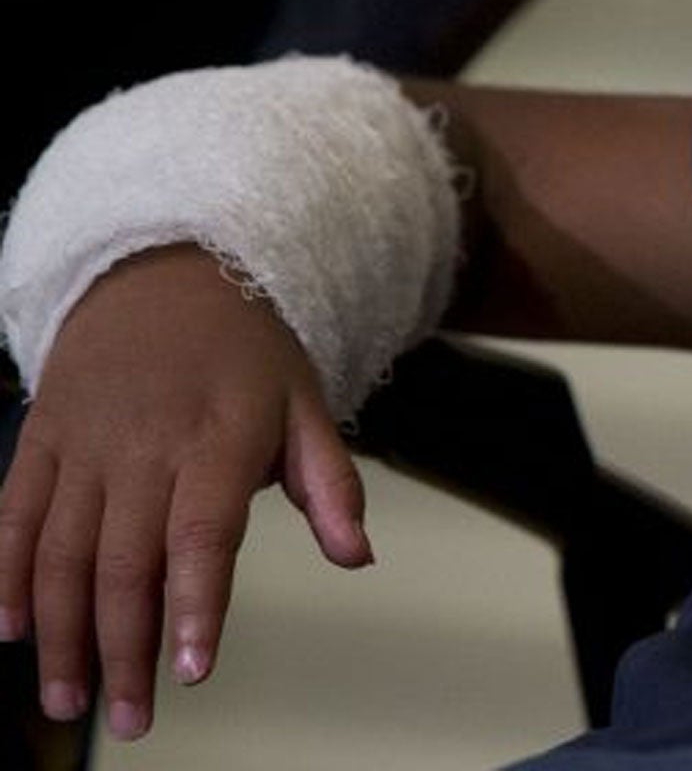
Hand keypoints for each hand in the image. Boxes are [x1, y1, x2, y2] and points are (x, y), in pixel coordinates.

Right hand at [0, 245, 371, 740]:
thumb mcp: (307, 403)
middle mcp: (142, 447)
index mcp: (215, 439)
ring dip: (60, 634)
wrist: (165, 271)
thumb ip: (331, 484)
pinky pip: (14, 516)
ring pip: (61, 553)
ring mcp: (84, 444)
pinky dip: (6, 577)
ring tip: (69, 701)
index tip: (194, 669)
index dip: (195, 605)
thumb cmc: (245, 350)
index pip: (202, 536)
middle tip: (133, 720)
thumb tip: (357, 556)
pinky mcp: (40, 440)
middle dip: (124, 650)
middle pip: (124, 563)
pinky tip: (9, 632)